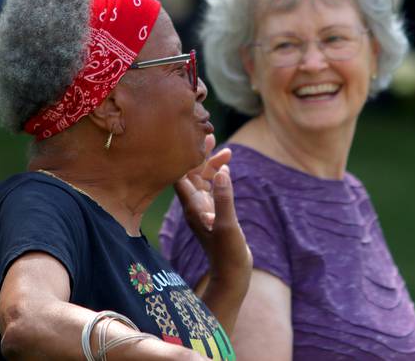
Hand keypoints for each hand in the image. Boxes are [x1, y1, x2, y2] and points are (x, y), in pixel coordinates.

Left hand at [175, 134, 251, 281]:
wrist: (232, 275)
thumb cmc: (228, 253)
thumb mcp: (227, 225)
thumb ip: (224, 198)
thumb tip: (223, 171)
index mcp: (192, 206)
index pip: (182, 174)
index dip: (187, 155)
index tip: (198, 140)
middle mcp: (194, 206)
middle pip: (191, 174)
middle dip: (200, 156)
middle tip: (212, 139)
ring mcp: (203, 210)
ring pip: (203, 180)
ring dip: (212, 165)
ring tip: (228, 153)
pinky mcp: (213, 214)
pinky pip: (212, 189)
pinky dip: (218, 177)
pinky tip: (227, 169)